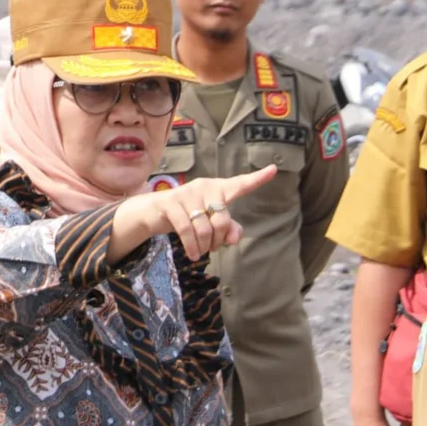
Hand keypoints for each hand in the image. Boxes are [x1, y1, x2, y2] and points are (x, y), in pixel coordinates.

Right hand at [144, 166, 277, 259]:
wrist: (152, 212)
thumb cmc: (187, 216)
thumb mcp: (208, 223)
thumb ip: (227, 230)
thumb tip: (234, 239)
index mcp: (217, 188)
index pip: (240, 184)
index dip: (257, 179)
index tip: (274, 169)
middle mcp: (204, 186)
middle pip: (222, 218)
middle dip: (218, 239)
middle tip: (212, 248)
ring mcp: (186, 193)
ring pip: (204, 227)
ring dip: (204, 245)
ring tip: (200, 252)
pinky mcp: (171, 203)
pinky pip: (187, 230)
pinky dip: (192, 246)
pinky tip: (194, 255)